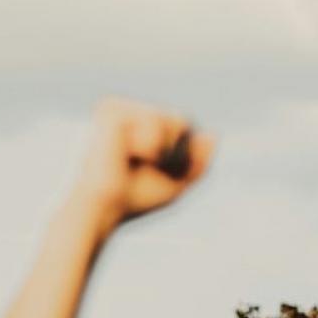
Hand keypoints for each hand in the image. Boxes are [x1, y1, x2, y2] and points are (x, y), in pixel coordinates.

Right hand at [71, 97, 213, 237]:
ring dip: (162, 150)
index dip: (180, 155)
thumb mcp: (175, 183)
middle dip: (174, 152)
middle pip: (181, 121)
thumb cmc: (132, 198)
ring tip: (133, 160)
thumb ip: (198, 162)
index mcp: (140, 127)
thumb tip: (213, 135)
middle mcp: (131, 113)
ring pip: (171, 120)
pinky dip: (148, 143)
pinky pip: (153, 121)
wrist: (104, 207)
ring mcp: (122, 109)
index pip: (182, 127)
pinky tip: (125, 152)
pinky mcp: (112, 109)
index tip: (155, 172)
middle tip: (144, 167)